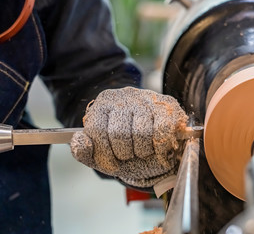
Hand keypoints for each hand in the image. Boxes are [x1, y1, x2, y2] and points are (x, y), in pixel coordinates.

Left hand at [70, 87, 187, 187]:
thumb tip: (79, 140)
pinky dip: (160, 147)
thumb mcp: (102, 157)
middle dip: (125, 153)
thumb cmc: (128, 152)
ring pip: (142, 132)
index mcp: (102, 105)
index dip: (104, 154)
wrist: (157, 154)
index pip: (96, 130)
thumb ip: (83, 152)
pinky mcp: (167, 105)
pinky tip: (159, 148)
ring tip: (145, 150)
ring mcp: (146, 98)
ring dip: (144, 151)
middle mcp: (123, 96)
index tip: (112, 163)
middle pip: (119, 133)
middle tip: (131, 154)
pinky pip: (162, 130)